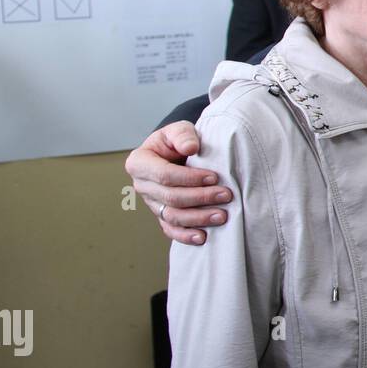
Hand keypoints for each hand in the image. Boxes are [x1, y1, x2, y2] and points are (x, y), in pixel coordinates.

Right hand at [125, 121, 231, 245]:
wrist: (178, 152)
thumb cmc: (178, 140)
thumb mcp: (179, 130)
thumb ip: (183, 135)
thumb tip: (191, 148)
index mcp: (140, 163)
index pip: (164, 175)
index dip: (190, 178)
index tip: (214, 177)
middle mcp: (142, 185)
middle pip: (171, 198)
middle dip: (200, 198)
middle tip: (226, 195)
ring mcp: (151, 203)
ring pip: (172, 216)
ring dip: (198, 218)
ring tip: (222, 215)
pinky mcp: (161, 215)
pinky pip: (170, 230)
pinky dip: (185, 236)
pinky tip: (203, 237)